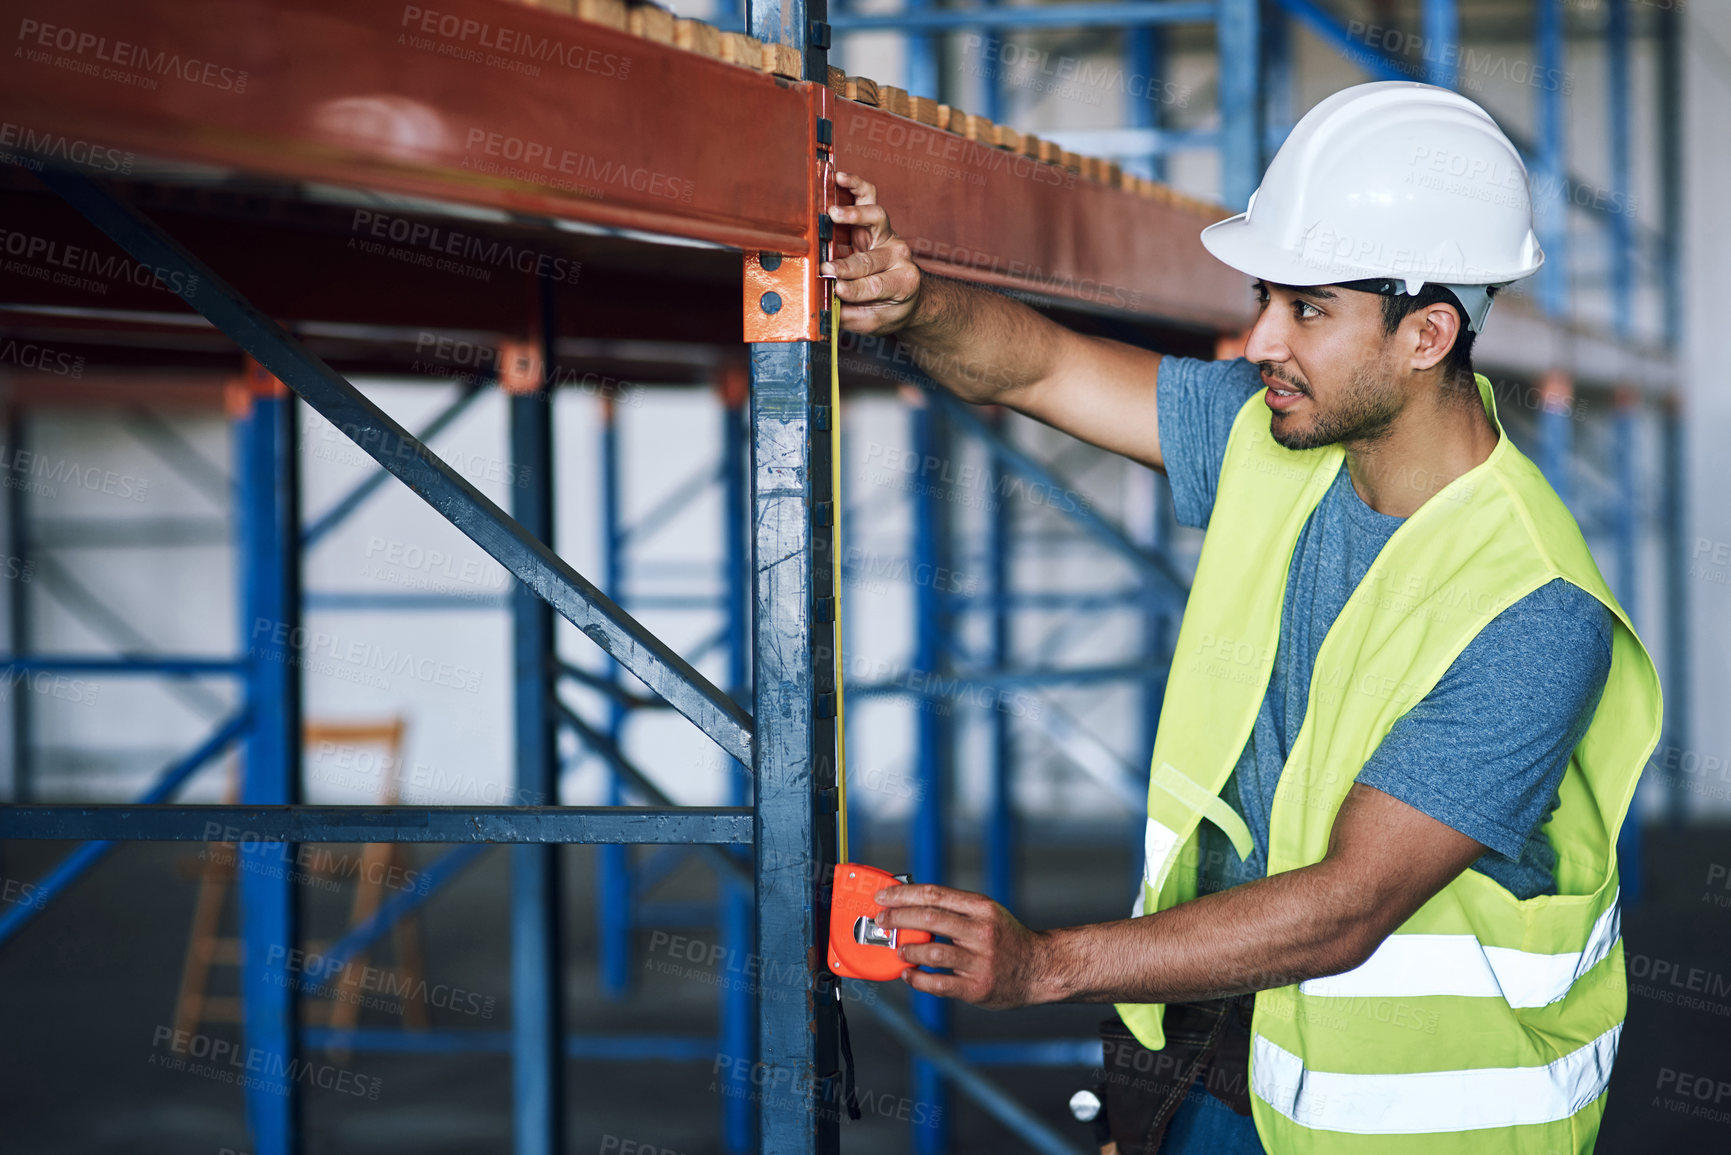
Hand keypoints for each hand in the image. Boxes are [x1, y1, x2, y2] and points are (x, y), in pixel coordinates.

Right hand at [820, 171, 924, 335]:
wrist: (907, 294)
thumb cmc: (887, 308)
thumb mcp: (873, 321)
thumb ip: (850, 314)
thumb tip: (825, 305)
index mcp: (903, 283)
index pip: (876, 285)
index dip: (855, 288)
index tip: (838, 289)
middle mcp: (900, 256)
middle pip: (870, 259)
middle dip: (847, 266)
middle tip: (827, 269)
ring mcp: (889, 236)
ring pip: (875, 218)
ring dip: (853, 216)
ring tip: (833, 214)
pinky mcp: (878, 221)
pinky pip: (869, 197)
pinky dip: (855, 185)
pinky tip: (840, 178)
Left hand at [873, 883, 1052, 1009]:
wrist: (1040, 968)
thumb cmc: (1007, 939)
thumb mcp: (987, 913)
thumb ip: (955, 909)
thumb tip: (911, 904)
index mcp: (982, 908)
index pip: (935, 894)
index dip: (904, 894)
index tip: (884, 896)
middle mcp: (981, 932)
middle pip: (930, 919)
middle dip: (899, 918)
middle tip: (882, 921)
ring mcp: (980, 961)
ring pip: (934, 952)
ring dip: (909, 949)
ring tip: (899, 949)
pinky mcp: (977, 987)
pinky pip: (940, 983)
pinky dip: (918, 979)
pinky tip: (909, 974)